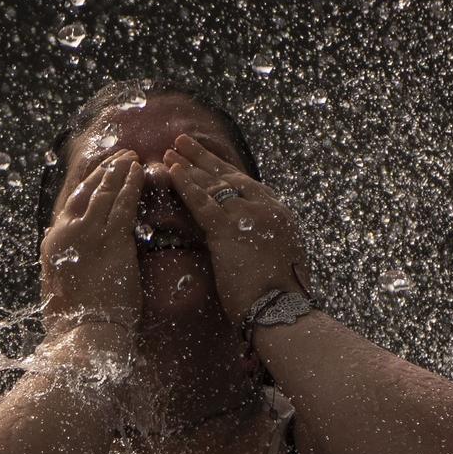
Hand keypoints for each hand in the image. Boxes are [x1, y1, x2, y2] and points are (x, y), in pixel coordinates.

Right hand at [39, 150, 144, 340]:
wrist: (83, 335)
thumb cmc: (73, 321)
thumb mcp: (55, 287)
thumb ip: (57, 261)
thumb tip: (52, 245)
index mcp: (54, 243)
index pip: (70, 204)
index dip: (86, 184)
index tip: (97, 171)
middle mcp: (67, 233)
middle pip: (86, 192)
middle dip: (104, 171)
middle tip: (119, 154)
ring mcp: (89, 235)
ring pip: (105, 192)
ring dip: (119, 170)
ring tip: (131, 155)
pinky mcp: (111, 241)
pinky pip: (123, 204)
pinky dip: (131, 184)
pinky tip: (140, 171)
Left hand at [165, 134, 311, 325]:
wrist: (282, 311)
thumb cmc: (281, 297)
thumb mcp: (281, 260)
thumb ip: (266, 242)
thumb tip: (254, 242)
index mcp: (280, 215)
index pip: (247, 185)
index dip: (224, 171)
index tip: (208, 160)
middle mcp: (267, 209)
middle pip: (229, 177)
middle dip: (203, 159)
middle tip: (183, 142)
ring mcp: (249, 216)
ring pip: (213, 185)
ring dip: (189, 166)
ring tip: (170, 151)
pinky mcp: (229, 229)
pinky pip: (202, 201)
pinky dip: (185, 184)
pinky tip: (171, 171)